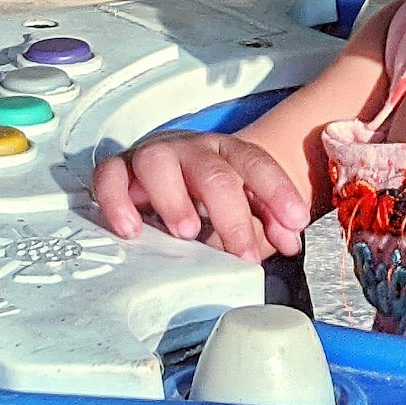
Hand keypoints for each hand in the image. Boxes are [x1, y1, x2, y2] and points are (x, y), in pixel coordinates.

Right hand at [90, 131, 309, 261]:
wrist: (167, 172)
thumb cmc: (207, 194)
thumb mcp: (242, 207)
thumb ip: (269, 222)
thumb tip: (291, 242)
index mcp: (227, 153)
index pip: (256, 164)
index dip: (278, 191)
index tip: (296, 223)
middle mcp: (192, 150)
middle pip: (213, 174)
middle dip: (231, 216)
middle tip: (242, 254)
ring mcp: (153, 156)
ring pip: (158, 163)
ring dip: (173, 200)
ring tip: (186, 233)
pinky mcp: (119, 170)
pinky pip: (110, 176)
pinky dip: (116, 201)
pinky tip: (131, 229)